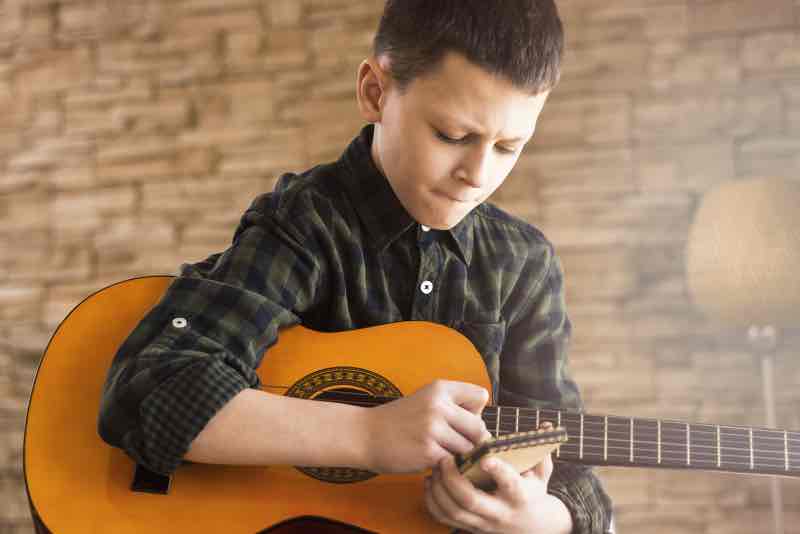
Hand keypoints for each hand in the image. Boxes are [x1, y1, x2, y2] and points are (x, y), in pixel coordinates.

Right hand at [364, 380, 491, 472]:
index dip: (475, 411)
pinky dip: (446, 467)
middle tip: (455, 445)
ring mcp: (433, 429)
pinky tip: (431, 462)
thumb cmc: (400, 420)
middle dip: (472, 440)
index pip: (480, 396)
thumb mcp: (426, 400)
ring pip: (468, 448)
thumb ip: (454, 406)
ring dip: (459, 456)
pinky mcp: (428, 452)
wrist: (364, 435)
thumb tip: (484, 428)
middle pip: (479, 427)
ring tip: (442, 454)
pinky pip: (453, 463)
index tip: (461, 421)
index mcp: (440, 388)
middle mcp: (438, 405)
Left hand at [423, 451, 572, 533]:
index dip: (498, 471)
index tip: (485, 458)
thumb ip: (541, 451)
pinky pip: (444, 518)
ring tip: (436, 467)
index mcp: (519, 496)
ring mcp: (482, 523)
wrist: (531, 528)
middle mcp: (499, 512)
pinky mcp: (469, 528)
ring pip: (453, 511)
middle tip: (445, 458)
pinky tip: (431, 483)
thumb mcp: (541, 475)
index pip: (510, 485)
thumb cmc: (532, 493)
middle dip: (453, 479)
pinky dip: (432, 501)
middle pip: (471, 501)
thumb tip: (545, 426)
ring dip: (439, 489)